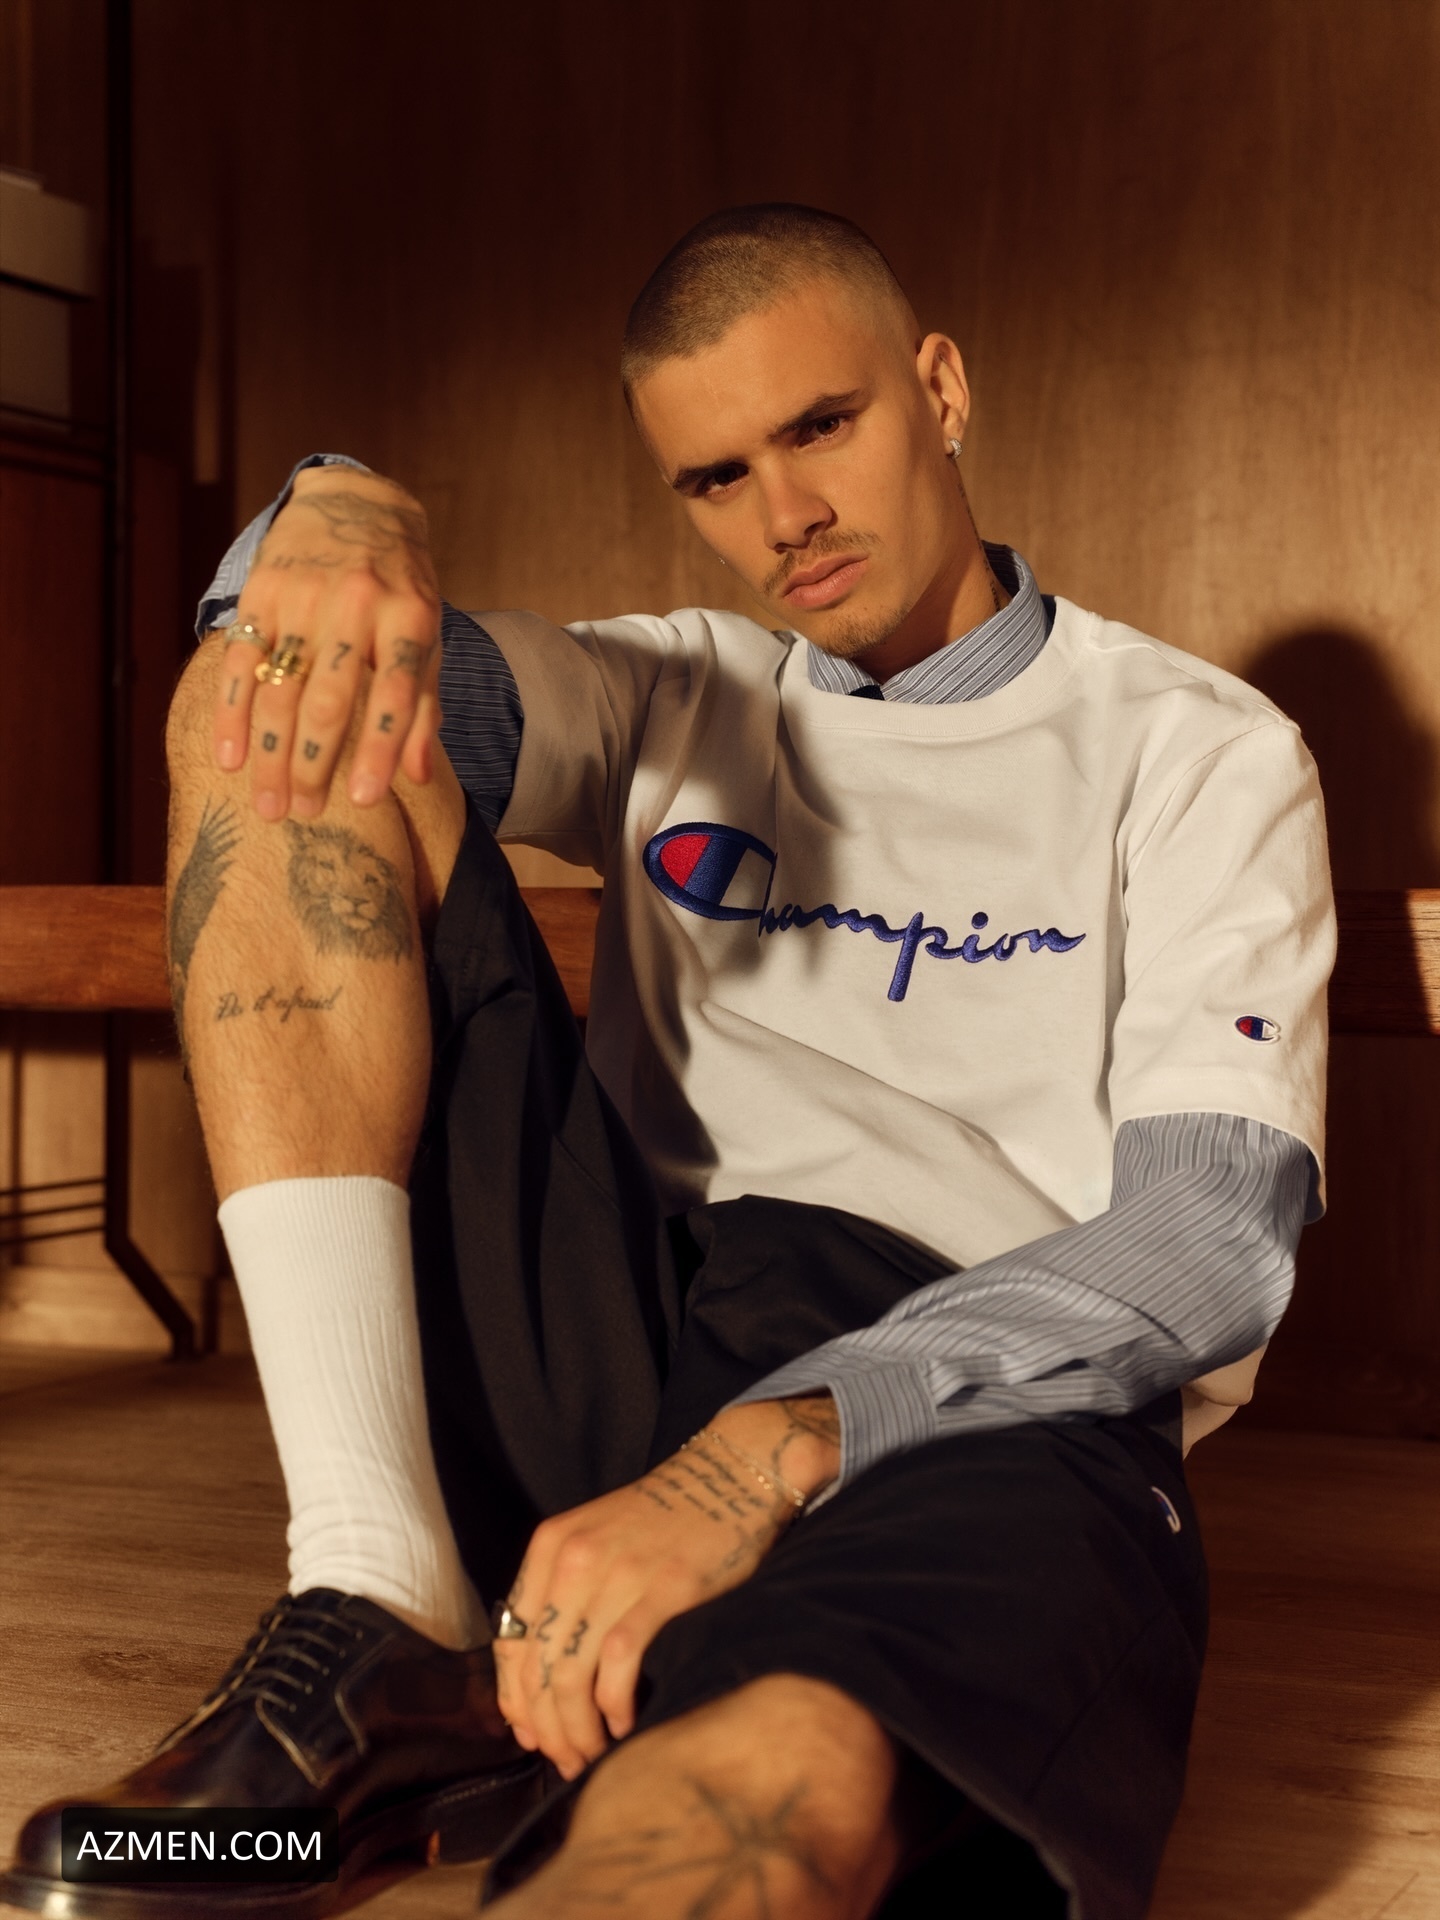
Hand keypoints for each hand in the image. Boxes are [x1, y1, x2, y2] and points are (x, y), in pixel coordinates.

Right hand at [211, 467, 442, 819]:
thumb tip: (418, 776)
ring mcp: (303, 596)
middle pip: (330, 698)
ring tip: (269, 805)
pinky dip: (232, 712)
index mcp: (408, 616)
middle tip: (303, 814)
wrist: (355, 502)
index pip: (394, 692)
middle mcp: (355, 604)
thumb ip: (423, 702)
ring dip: (272, 753)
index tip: (365, 801)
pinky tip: (229, 757)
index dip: (379, 748)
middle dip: (314, 763)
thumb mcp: (427, 634)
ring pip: (281, 687)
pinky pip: (239, 660)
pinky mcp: (261, 590)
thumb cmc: (400, 586)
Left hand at [494, 1396, 840, 1779]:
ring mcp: (617, 1572)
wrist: (730, 1475)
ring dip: (577, 1729)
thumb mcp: (596, 1541)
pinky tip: (624, 1723)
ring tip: (591, 1754)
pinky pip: (620, 1660)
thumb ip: (565, 1595)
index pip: (509, 1640)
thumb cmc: (664, 1519)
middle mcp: (574, 1558)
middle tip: (565, 1761)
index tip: (531, 1736)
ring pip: (571, 1673)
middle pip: (536, 1666)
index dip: (515, 1699)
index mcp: (550, 1547)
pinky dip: (614, 1703)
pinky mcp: (664, 1586)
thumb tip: (544, 1681)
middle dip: (545, 1727)